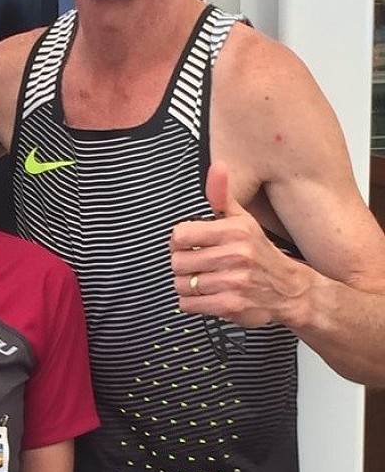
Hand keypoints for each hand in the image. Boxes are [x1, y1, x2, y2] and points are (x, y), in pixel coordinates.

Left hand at [169, 163, 305, 326]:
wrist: (292, 292)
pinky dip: (192, 303)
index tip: (192, 244)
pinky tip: (208, 295)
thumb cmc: (261, 254)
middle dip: (185, 265)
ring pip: (181, 284)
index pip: (180, 234)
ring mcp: (233, 282)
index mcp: (235, 231)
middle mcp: (235, 255)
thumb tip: (218, 166)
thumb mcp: (244, 220)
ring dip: (188, 285)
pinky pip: (188, 304)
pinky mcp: (230, 306)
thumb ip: (222, 196)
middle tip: (200, 265)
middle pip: (177, 261)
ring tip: (206, 281)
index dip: (181, 241)